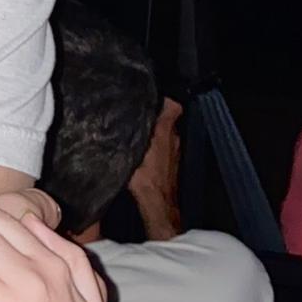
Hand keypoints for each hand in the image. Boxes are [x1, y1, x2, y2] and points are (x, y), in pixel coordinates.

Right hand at [127, 97, 183, 238]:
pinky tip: (140, 153)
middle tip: (134, 117)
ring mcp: (174, 152)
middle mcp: (174, 139)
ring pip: (165, 134)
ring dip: (153, 133)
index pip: (172, 106)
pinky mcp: (171, 164)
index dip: (161, 100)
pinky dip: (154, 147)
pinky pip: (163, 148)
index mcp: (167, 131)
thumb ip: (133, 129)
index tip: (147, 99)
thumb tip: (127, 111)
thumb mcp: (134, 148)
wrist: (157, 201)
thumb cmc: (146, 177)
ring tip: (134, 133)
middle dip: (153, 117)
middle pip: (167, 120)